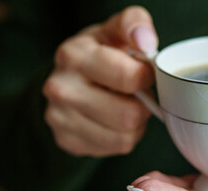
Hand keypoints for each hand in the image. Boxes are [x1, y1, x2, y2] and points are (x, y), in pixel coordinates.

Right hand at [43, 6, 157, 156]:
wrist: (68, 77)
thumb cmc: (101, 52)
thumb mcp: (116, 30)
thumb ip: (134, 24)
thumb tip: (145, 40)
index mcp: (74, 56)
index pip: (129, 77)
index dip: (147, 76)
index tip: (144, 72)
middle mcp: (61, 88)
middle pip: (129, 115)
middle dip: (143, 105)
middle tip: (137, 94)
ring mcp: (60, 118)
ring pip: (124, 136)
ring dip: (135, 124)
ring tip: (125, 106)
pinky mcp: (66, 141)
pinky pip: (116, 148)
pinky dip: (123, 137)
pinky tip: (114, 121)